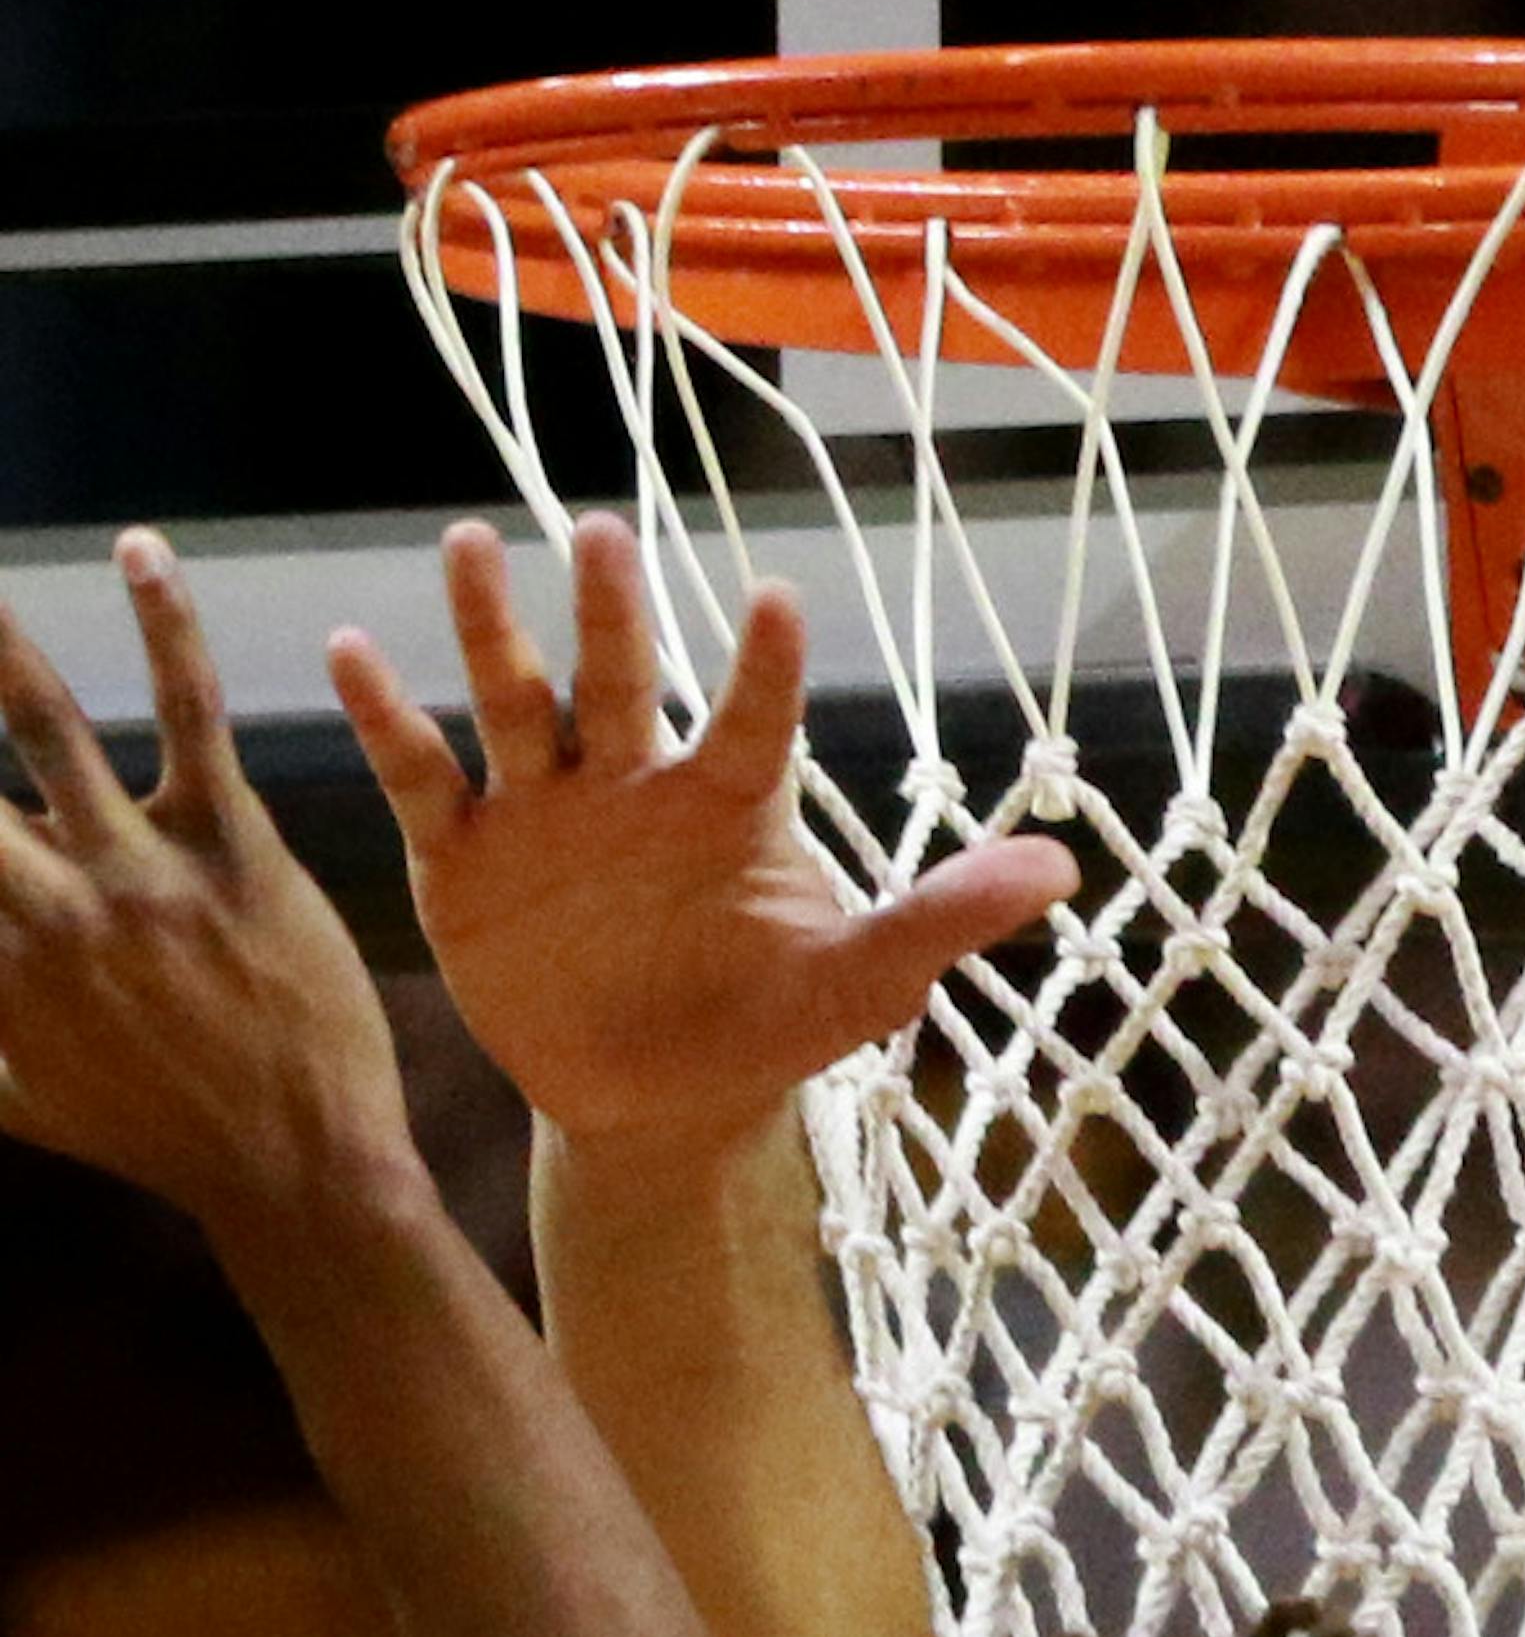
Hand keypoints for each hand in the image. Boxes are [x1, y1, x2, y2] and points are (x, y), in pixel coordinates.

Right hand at [0, 540, 417, 1243]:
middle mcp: (47, 909)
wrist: (295, 1167)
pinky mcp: (228, 844)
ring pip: (46, 724)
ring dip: (0, 642)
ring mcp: (136, 871)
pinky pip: (192, 712)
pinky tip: (142, 553)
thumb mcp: (20, 1097)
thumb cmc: (155, 1134)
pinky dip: (165, 624)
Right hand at [328, 518, 1077, 1154]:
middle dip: (611, 613)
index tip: (774, 604)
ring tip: (472, 544)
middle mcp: (633, 779)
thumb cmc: (763, 1026)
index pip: (751, 716)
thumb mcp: (857, 985)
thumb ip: (940, 918)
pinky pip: (424, 775)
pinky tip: (353, 652)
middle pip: (619, 680)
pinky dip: (386, 718)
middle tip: (602, 529)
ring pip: (515, 700)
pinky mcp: (465, 856)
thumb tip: (1061, 870)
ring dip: (492, 628)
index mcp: (730, 798)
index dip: (760, 668)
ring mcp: (544, 809)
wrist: (653, 1107)